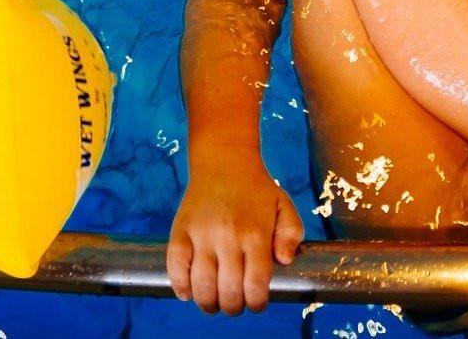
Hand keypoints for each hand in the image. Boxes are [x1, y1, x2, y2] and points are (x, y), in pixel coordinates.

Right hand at [167, 145, 303, 314]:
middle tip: (235, 305)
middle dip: (234, 307)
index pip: (255, 285)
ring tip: (214, 303)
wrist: (223, 160)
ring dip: (208, 303)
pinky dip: (180, 286)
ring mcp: (201, 235)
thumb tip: (284, 261)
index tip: (256, 304)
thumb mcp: (284, 206)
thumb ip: (292, 235)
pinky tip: (188, 293)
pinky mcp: (180, 231)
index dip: (256, 303)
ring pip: (201, 285)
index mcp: (255, 234)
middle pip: (228, 291)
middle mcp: (228, 236)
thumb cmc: (257, 189)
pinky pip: (175, 266)